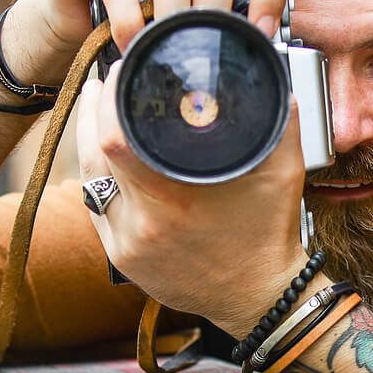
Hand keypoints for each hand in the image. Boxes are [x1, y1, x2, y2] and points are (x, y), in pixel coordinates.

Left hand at [74, 60, 312, 336]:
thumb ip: (282, 122)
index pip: (114, 139)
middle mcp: (142, 224)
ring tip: (96, 110)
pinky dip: (97, 178)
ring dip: (88, 142)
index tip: (120, 73)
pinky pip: (97, 208)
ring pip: (89, 181)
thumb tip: (276, 76)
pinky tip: (102, 157)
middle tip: (105, 83)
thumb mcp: (284, 174)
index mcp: (174, 200)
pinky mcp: (122, 259)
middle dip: (95, 112)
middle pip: (92, 155)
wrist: (259, 298)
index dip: (108, 100)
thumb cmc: (269, 236)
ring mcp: (127, 245)